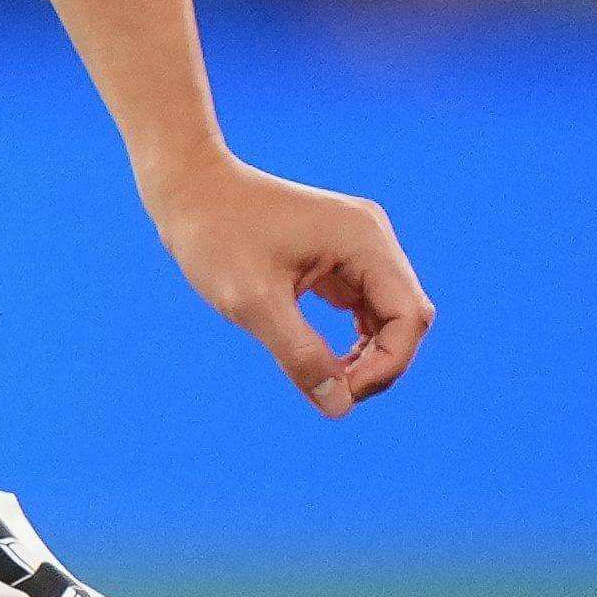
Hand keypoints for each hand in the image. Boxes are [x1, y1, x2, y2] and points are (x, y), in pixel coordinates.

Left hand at [145, 152, 430, 414]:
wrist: (188, 188)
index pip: (408, 316)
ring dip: (370, 353)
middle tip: (334, 395)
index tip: (341, 394)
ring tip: (330, 382)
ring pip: (388, 313)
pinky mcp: (338, 253)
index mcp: (364, 240)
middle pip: (406, 316)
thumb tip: (340, 408)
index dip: (387, 366)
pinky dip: (355, 337)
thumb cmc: (215, 237)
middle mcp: (371, 237)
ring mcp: (358, 243)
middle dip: (381, 363)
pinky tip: (328, 362)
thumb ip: (299, 355)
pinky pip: (364, 304)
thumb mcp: (253, 303)